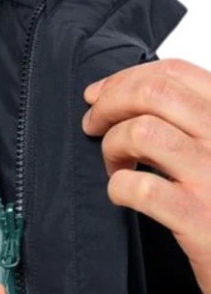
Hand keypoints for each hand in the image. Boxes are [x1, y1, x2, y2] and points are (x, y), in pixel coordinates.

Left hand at [82, 57, 210, 293]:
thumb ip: (189, 117)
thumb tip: (121, 91)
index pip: (174, 73)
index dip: (124, 79)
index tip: (98, 94)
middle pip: (152, 93)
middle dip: (108, 104)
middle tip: (93, 125)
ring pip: (142, 132)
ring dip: (113, 145)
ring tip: (116, 164)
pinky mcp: (201, 221)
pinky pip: (141, 187)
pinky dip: (119, 186)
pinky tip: (123, 193)